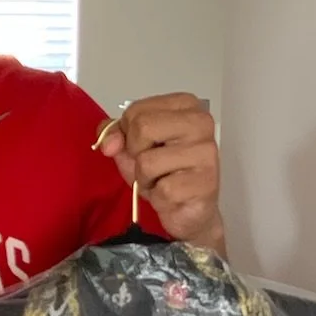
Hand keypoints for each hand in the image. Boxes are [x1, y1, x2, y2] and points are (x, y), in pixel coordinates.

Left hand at [97, 93, 225, 254]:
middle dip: (136, 154)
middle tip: (153, 166)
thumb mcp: (132, 146)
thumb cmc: (164, 173)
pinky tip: (173, 195)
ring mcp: (206, 152)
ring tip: (163, 181)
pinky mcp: (205, 182)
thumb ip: (115, 134)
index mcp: (185, 105)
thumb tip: (108, 143)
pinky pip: (161, 189)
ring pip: (147, 161)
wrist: (187, 210)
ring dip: (145, 179)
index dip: (128, 134)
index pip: (136, 110)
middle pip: (142, 127)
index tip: (144, 147)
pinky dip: (159, 197)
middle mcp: (201, 122)